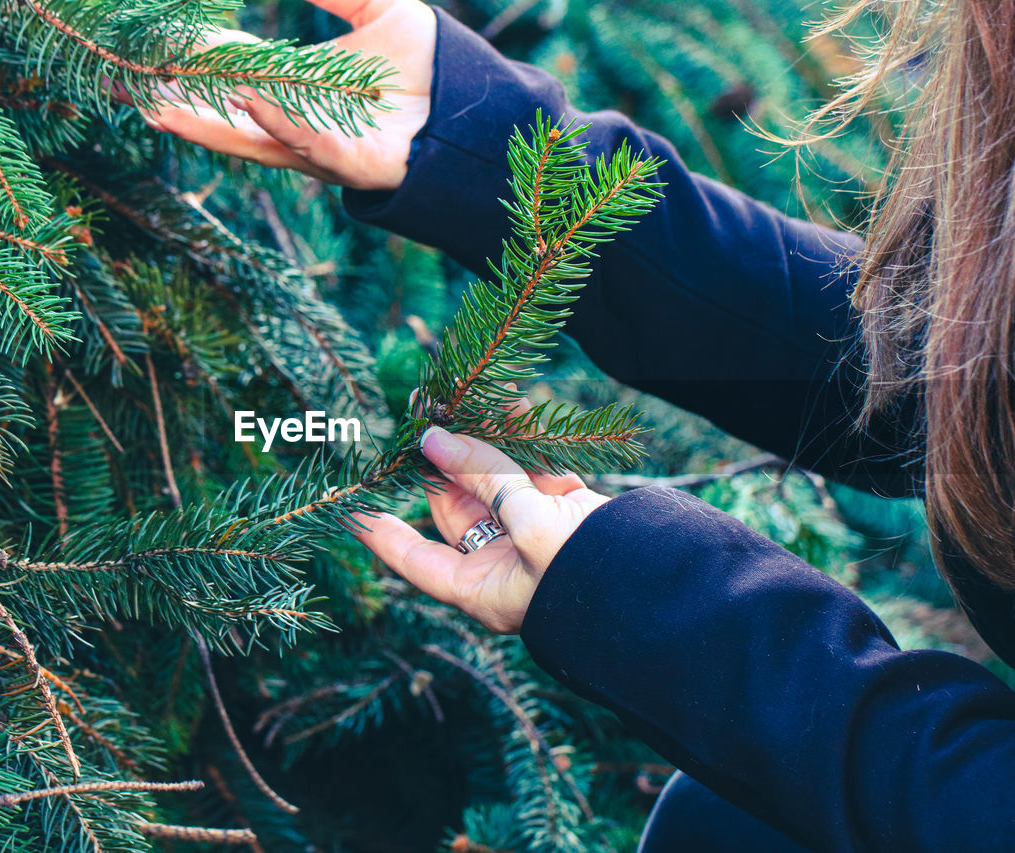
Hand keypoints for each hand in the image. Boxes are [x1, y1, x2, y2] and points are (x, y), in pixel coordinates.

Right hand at [138, 0, 434, 189]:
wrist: (476, 109)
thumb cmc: (429, 65)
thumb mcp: (375, 8)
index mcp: (299, 89)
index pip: (233, 73)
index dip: (194, 61)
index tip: (158, 43)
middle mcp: (299, 123)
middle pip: (225, 114)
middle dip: (177, 102)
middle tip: (127, 85)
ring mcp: (321, 147)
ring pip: (252, 136)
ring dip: (206, 121)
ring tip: (160, 104)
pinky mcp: (350, 165)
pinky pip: (307, 143)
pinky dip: (276, 121)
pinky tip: (246, 99)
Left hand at [353, 424, 609, 633]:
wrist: (666, 584)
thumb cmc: (586, 575)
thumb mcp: (526, 526)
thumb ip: (482, 477)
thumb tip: (433, 436)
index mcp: (480, 588)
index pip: (414, 558)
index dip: (380, 531)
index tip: (348, 505)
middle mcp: (502, 563)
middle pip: (454, 507)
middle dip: (439, 463)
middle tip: (421, 417)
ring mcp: (535, 536)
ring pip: (494, 483)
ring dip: (481, 444)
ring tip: (461, 399)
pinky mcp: (569, 511)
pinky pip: (535, 472)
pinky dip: (525, 440)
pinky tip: (511, 404)